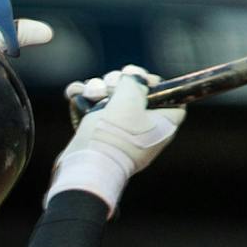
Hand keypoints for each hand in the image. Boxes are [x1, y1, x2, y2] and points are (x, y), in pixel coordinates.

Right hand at [46, 66, 184, 213]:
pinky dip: (84, 101)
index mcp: (162, 125)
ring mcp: (120, 135)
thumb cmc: (114, 135)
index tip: (143, 79)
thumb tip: (132, 79)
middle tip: (111, 84)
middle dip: (120, 83)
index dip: (158, 85)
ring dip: (98, 89)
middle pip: (138, 96)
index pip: (172, 99)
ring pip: (112, 101)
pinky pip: (94, 112)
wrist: (87, 167)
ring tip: (90, 92)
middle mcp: (144, 131)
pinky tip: (74, 93)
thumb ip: (135, 81)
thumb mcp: (130, 99)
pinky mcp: (99, 138)